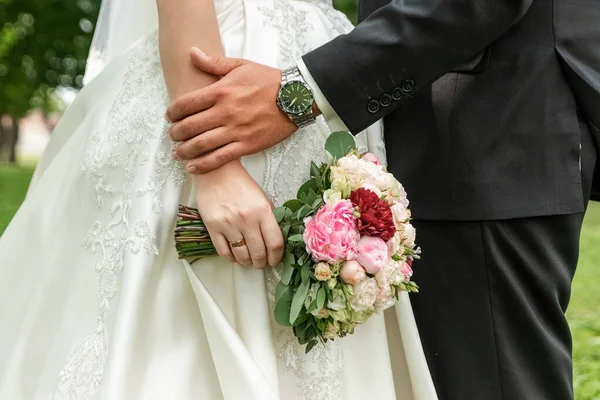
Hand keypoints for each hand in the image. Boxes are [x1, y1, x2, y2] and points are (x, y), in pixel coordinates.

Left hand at [167, 48, 297, 173]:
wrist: (296, 98)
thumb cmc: (269, 81)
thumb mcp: (241, 65)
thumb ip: (214, 62)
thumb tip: (192, 53)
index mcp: (221, 91)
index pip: (186, 104)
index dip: (172, 112)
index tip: (170, 116)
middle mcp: (225, 112)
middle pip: (189, 126)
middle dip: (175, 133)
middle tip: (172, 136)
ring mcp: (235, 131)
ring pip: (201, 145)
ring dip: (184, 151)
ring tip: (177, 153)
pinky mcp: (246, 145)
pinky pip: (220, 158)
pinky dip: (203, 165)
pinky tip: (192, 167)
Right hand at [194, 161, 283, 267]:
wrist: (216, 171)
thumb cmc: (240, 183)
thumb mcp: (262, 197)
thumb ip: (269, 217)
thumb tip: (274, 239)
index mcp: (262, 211)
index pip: (275, 243)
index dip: (277, 256)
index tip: (275, 260)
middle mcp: (247, 219)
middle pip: (259, 253)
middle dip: (262, 263)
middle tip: (262, 263)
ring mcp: (228, 224)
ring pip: (241, 255)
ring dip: (247, 263)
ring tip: (249, 261)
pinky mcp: (213, 227)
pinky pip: (224, 252)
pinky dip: (231, 258)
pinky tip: (235, 256)